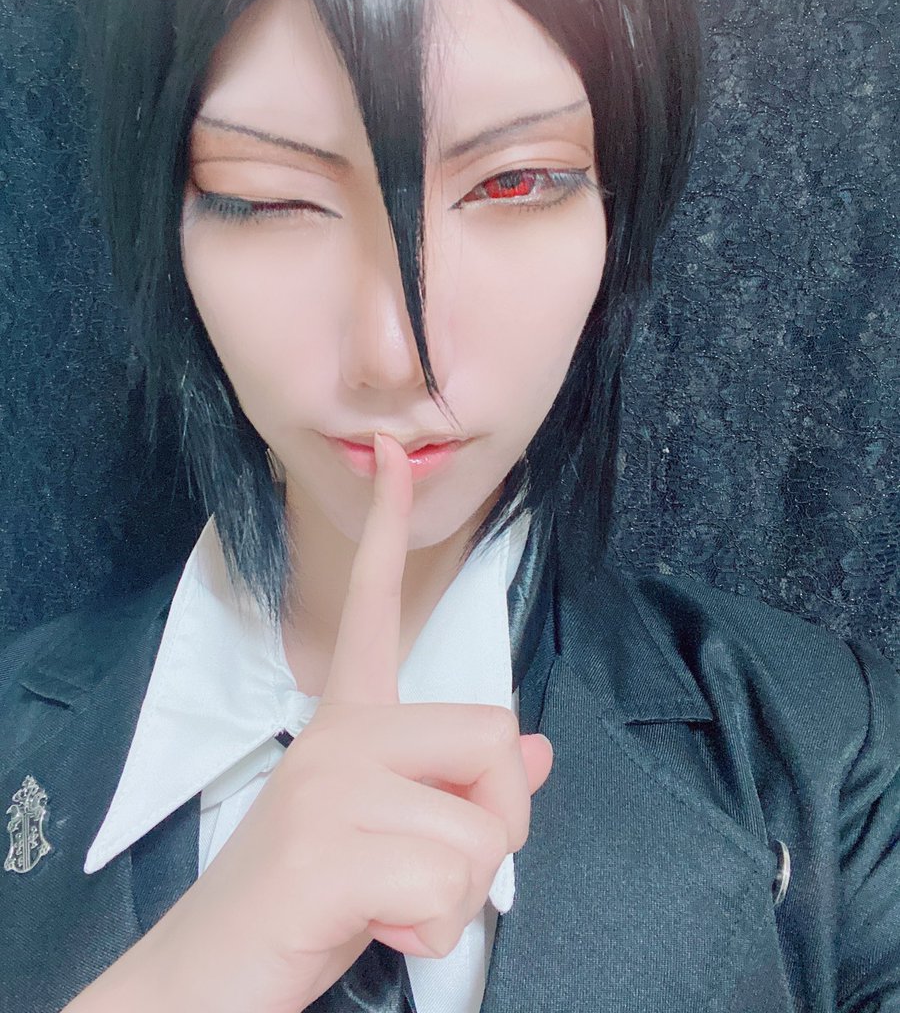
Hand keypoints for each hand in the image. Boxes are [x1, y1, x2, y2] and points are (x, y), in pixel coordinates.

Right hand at [65, 432, 552, 1012]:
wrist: (208, 984)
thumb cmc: (309, 903)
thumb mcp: (394, 835)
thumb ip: (461, 786)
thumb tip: (537, 747)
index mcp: (350, 721)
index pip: (376, 604)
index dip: (390, 526)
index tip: (393, 449)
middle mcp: (339, 733)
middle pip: (494, 736)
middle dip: (492, 822)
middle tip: (426, 869)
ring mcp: (328, 783)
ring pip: (483, 829)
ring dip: (458, 893)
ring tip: (387, 905)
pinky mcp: (325, 847)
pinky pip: (449, 884)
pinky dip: (431, 933)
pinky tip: (374, 931)